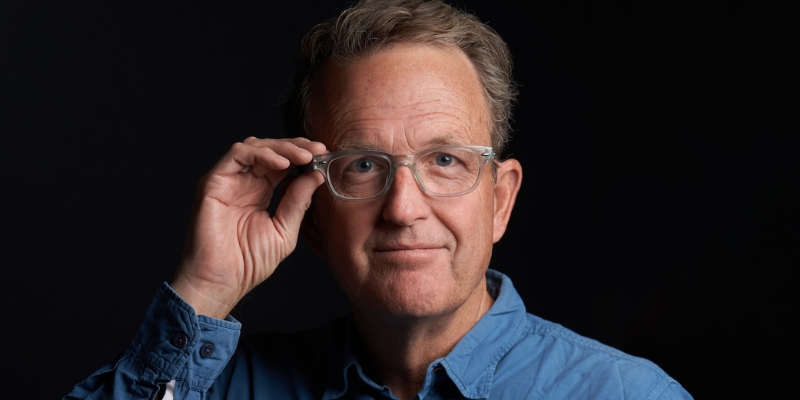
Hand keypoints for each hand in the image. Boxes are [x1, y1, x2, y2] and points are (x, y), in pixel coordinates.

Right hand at [171, 137, 325, 318]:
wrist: (222, 281)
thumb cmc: (249, 263)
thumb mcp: (284, 230)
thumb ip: (298, 202)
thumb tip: (316, 176)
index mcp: (260, 192)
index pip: (282, 163)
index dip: (302, 156)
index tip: (324, 155)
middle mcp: (244, 182)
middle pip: (270, 150)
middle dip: (296, 147)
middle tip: (318, 150)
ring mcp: (228, 180)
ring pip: (254, 146)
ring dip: (282, 147)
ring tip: (304, 156)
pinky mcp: (214, 182)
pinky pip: (237, 154)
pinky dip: (261, 153)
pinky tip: (282, 163)